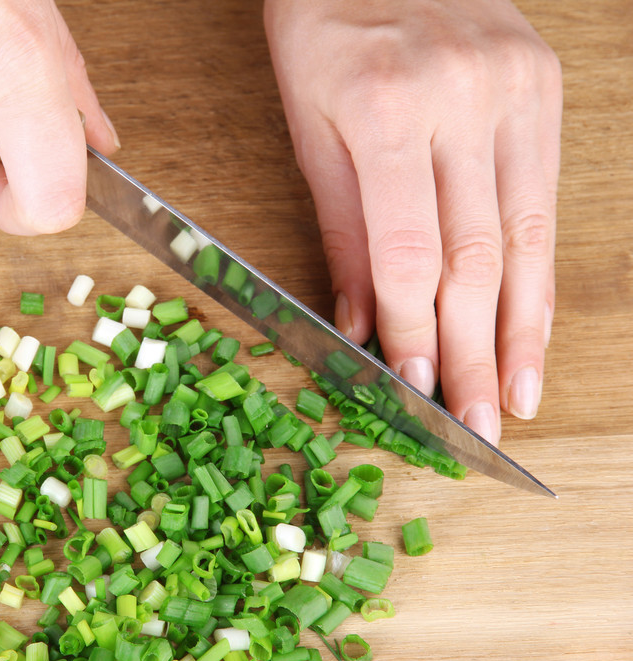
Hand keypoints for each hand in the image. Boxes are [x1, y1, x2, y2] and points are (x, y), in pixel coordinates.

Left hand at [263, 0, 561, 444]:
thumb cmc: (320, 25)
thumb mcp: (307, 126)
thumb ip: (342, 229)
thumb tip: (363, 324)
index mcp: (384, 107)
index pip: (413, 251)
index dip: (420, 331)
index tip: (420, 393)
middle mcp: (462, 100)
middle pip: (478, 257)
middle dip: (477, 353)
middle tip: (481, 427)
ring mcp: (513, 91)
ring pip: (527, 236)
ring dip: (524, 328)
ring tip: (520, 395)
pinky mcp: (543, 88)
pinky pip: (546, 198)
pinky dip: (540, 271)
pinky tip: (534, 325)